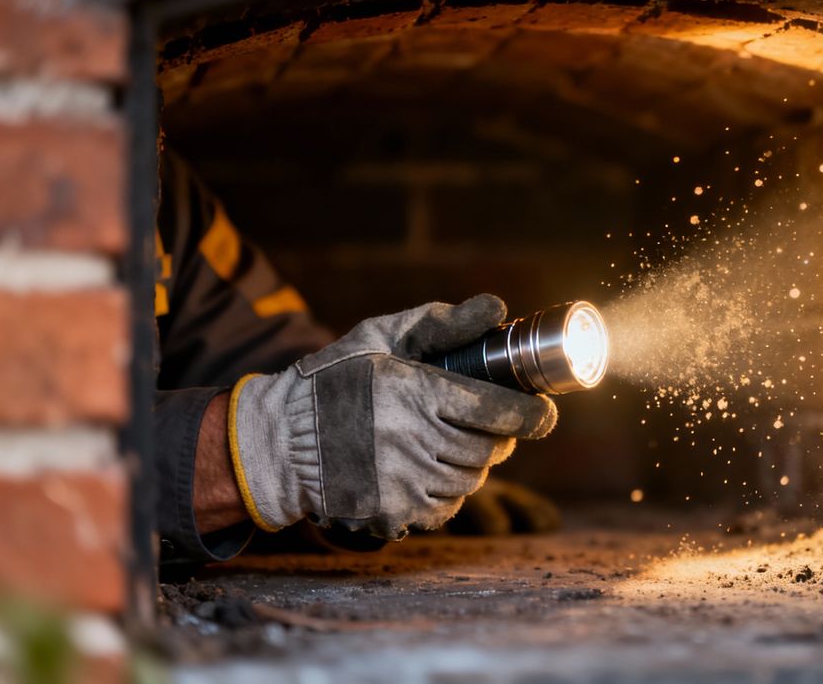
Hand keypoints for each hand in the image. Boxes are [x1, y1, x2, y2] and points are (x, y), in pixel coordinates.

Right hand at [228, 294, 556, 539]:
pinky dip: (449, 493)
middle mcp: (412, 439)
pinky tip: (432, 472)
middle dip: (501, 438)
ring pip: (470, 480)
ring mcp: (402, 481)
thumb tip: (498, 309)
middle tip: (495, 428)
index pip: (498, 409)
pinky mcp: (391, 513)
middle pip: (488, 448)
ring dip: (475, 465)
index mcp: (416, 391)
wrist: (277, 441)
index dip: (533, 416)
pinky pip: (444, 509)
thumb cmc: (335, 379)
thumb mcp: (382, 335)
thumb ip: (442, 322)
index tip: (544, 414)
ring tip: (456, 446)